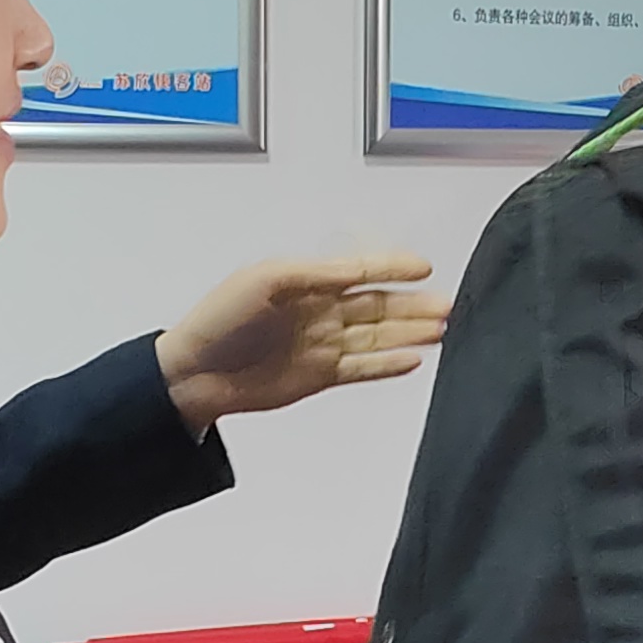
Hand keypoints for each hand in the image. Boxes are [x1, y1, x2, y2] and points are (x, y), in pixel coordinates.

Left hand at [154, 254, 449, 430]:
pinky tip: (414, 360)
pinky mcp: (320, 375)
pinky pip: (363, 367)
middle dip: (413, 304)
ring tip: (443, 328)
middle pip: (378, 306)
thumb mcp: (266, 281)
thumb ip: (315, 275)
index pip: (361, 271)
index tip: (424, 267)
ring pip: (377, 336)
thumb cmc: (219, 320)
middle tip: (448, 304)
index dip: (392, 267)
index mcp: (306, 281)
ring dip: (409, 332)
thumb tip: (357, 271)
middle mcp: (320, 310)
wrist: (193, 374)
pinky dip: (388, 364)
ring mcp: (322, 344)